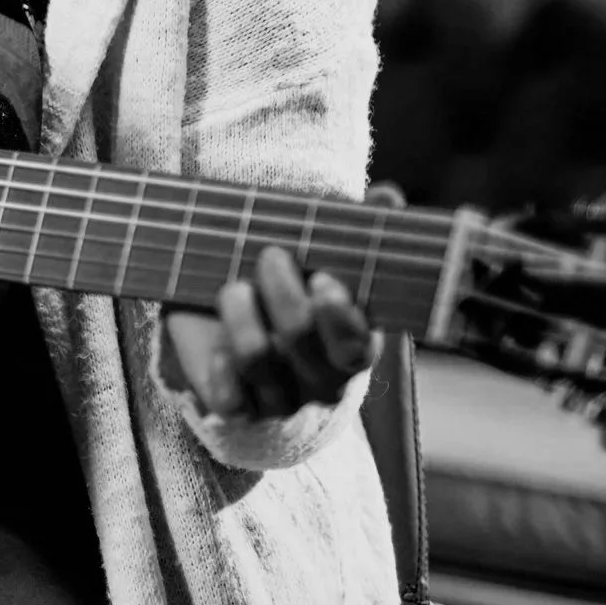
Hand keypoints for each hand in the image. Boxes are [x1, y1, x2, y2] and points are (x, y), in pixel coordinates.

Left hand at [160, 245, 379, 421]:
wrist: (226, 321)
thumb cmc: (282, 280)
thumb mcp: (316, 252)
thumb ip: (355, 230)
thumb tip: (389, 197)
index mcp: (351, 344)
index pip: (357, 348)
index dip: (341, 319)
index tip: (324, 280)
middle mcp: (322, 379)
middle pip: (307, 349)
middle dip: (286, 300)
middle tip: (270, 255)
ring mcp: (281, 397)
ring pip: (260, 362)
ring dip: (241, 318)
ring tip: (231, 287)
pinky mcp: (239, 408)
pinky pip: (231, 400)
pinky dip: (221, 371)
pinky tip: (216, 348)